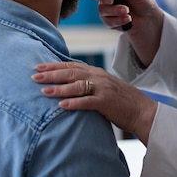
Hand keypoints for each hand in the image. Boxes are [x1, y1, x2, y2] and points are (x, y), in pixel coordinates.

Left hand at [33, 61, 157, 144]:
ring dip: (59, 88)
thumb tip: (68, 86)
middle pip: (71, 72)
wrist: (142, 110)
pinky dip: (74, 103)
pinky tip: (61, 106)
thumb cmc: (121, 101)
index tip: (38, 66)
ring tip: (44, 91)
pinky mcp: (106, 102)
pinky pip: (87, 101)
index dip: (54, 66)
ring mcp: (103, 88)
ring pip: (77, 85)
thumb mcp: (103, 88)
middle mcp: (99, 77)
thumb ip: (88, 85)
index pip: (72, 66)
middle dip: (51, 74)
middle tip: (34, 76)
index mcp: (96, 72)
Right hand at [88, 0, 164, 65]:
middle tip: (111, 0)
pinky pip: (108, 21)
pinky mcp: (109, 21)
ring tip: (127, 11)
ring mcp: (107, 8)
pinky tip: (128, 19)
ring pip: (101, 9)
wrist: (149, 20)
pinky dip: (118, 21)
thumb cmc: (144, 2)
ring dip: (114, 11)